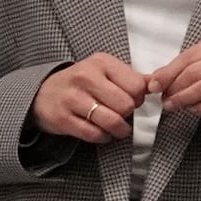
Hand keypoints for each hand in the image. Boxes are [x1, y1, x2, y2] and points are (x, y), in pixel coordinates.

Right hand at [31, 53, 152, 144]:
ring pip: (111, 121)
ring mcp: (71, 98)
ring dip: (119, 129)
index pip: (137, 85)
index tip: (133, 100)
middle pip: (126, 105)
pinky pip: (94, 134)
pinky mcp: (62, 118)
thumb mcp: (105, 71)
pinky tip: (101, 132)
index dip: (140, 98)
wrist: (42, 93)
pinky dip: (103, 137)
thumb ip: (132, 77)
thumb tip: (158, 83)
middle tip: (122, 114)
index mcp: (101, 63)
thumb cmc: (81, 83)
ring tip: (117, 128)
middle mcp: (85, 77)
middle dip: (129, 114)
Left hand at [154, 31, 200, 126]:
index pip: (189, 56)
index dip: (168, 72)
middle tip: (163, 99)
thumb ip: (190, 67)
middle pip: (195, 72)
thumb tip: (155, 77)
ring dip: (185, 99)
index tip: (153, 85)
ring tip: (174, 106)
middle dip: (174, 88)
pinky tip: (195, 110)